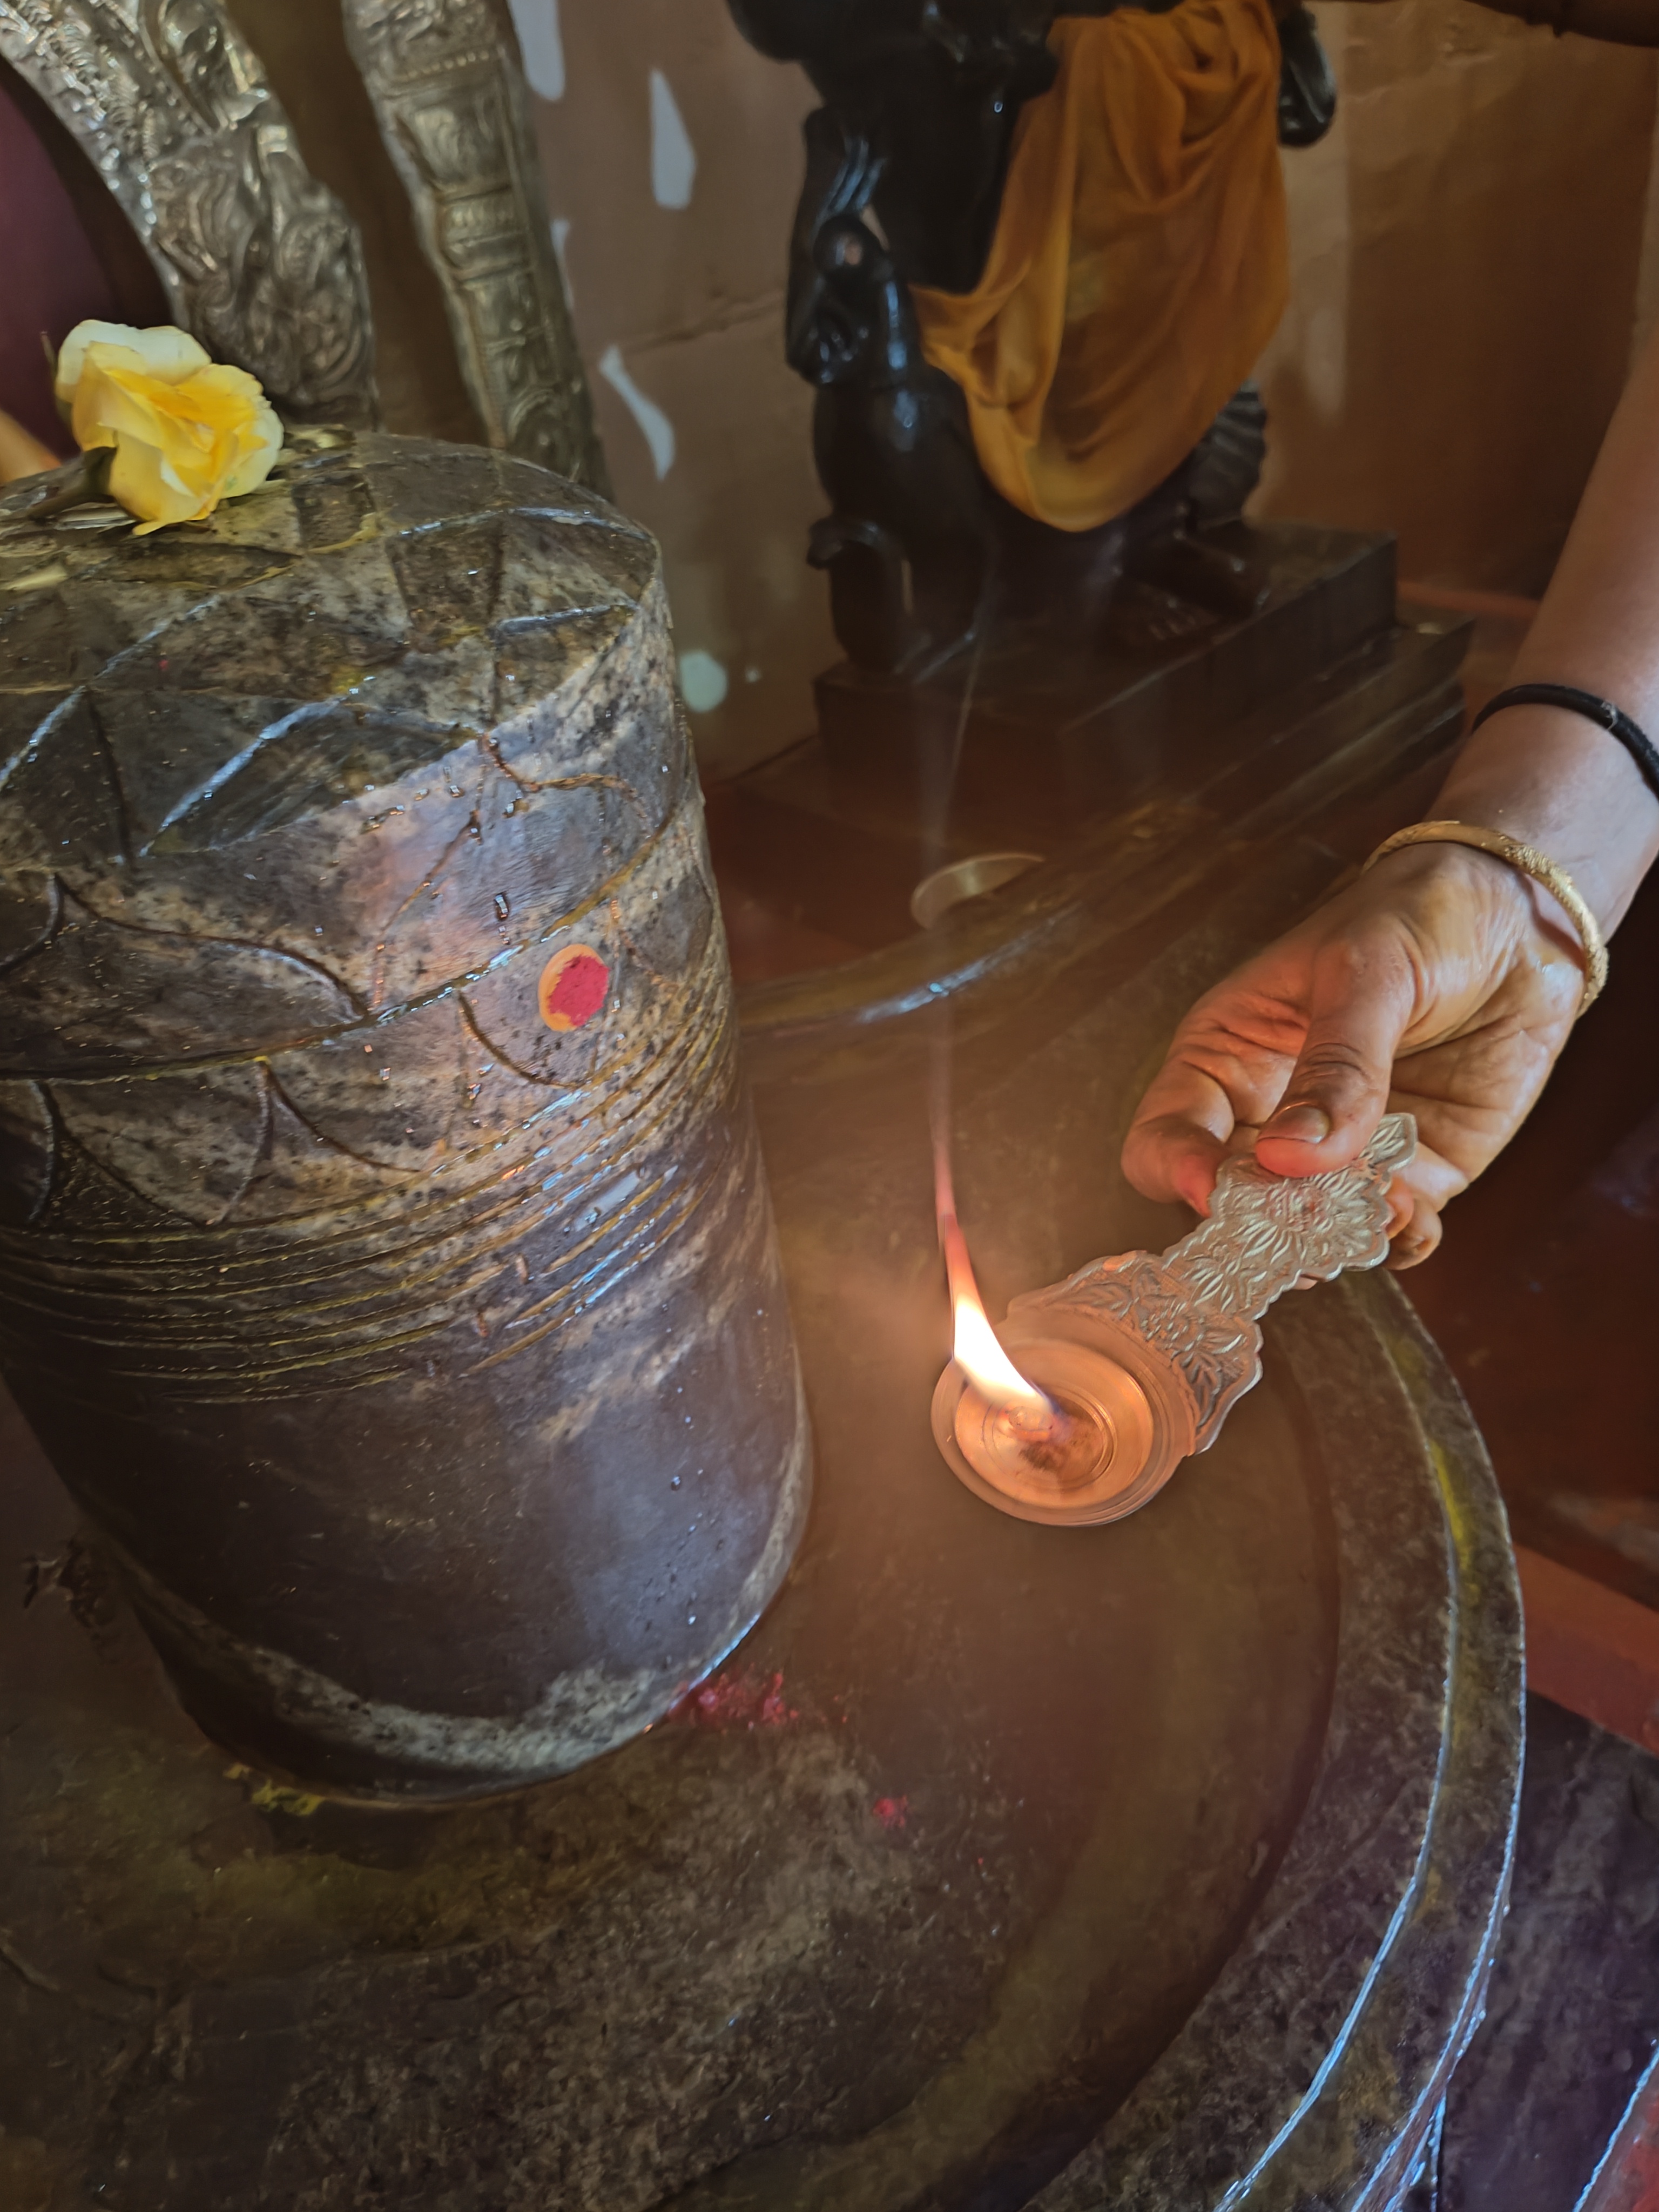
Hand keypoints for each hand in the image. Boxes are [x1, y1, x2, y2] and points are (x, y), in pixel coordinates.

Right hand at [1120, 841, 1589, 1265]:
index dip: (1179, 1169)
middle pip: (1235, 1200)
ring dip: (1338, 1238)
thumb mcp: (1367, 973)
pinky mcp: (1415, 1172)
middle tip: (1306, 1223)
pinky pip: (1391, 1232)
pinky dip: (1400, 1240)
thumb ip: (1335, 1067)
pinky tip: (1415, 1217)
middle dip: (1264, 1223)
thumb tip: (1288, 1158)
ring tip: (1382, 1208)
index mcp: (1227, 1055)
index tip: (1220, 1190)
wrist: (1523, 915)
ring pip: (1313, 1229)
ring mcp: (1343, 1152)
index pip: (1167, 1133)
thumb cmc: (1418, 917)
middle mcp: (1272, 1115)